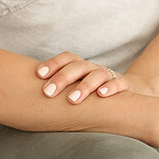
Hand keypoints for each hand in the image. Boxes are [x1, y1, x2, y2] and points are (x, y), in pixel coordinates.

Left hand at [34, 51, 156, 103]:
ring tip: (72, 99)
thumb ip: (60, 90)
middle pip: (77, 67)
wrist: (127, 93)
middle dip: (62, 78)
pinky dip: (110, 88)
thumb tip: (32, 99)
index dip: (52, 64)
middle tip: (48, 92)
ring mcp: (108, 75)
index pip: (66, 58)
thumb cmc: (93, 93)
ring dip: (84, 86)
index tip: (38, 75)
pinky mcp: (124, 85)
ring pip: (96, 75)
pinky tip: (101, 95)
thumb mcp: (77, 88)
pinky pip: (118, 83)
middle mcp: (93, 68)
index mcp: (80, 66)